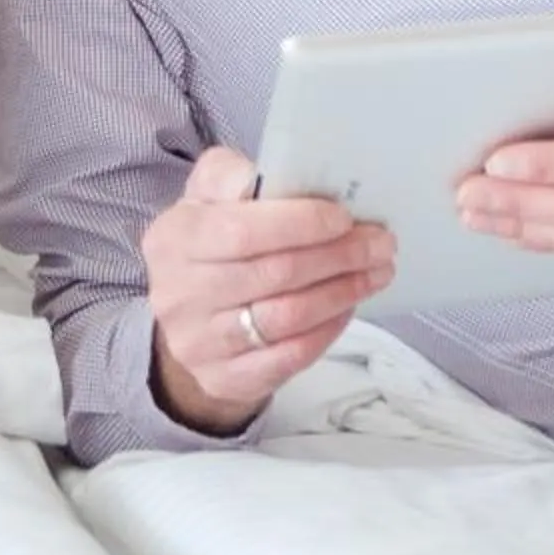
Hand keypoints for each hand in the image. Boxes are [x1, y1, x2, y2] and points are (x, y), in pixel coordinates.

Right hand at [144, 144, 396, 436]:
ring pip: (288, 317)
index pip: (241, 231)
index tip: (343, 216)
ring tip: (375, 272)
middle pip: (274, 274)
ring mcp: (199, 342)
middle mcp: (178, 293)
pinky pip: (290, 357)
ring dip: (343, 292)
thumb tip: (267, 176)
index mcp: (173, 238)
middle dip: (337, 256)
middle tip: (380, 243)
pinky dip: (328, 329)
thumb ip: (228, 175)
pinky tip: (348, 307)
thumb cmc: (210, 247)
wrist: (187, 323)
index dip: (300, 224)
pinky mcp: (224, 379)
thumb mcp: (205, 199)